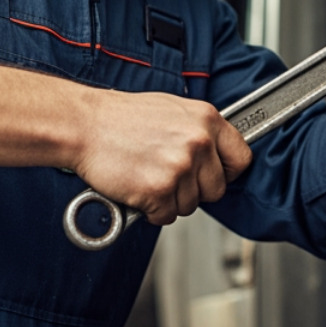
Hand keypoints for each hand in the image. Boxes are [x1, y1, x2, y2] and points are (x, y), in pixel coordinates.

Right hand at [74, 90, 251, 224]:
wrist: (84, 124)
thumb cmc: (122, 117)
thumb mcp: (175, 110)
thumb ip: (200, 131)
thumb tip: (216, 153)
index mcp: (208, 120)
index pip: (241, 159)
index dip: (227, 173)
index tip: (215, 176)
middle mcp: (199, 143)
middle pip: (216, 189)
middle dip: (194, 190)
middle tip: (169, 178)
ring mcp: (180, 167)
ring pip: (190, 205)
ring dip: (170, 200)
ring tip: (147, 177)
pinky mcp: (159, 190)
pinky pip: (166, 216)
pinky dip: (151, 210)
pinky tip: (137, 189)